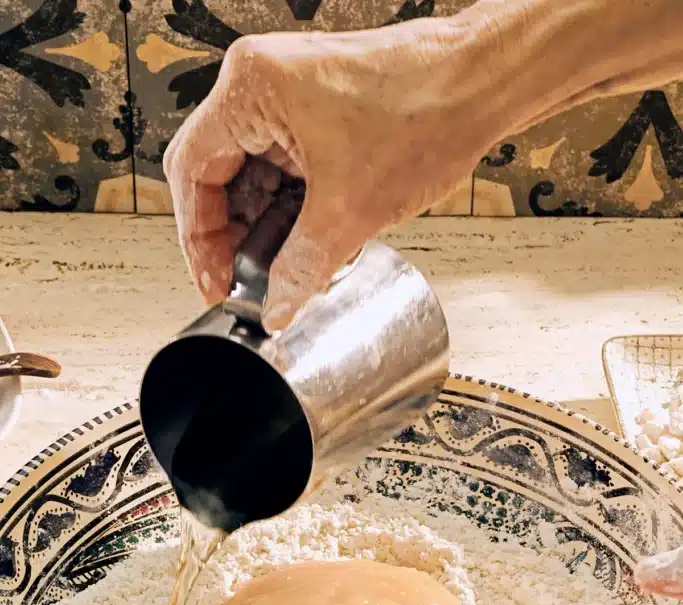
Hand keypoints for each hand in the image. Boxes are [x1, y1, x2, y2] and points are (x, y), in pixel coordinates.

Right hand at [162, 14, 532, 332]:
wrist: (481, 84)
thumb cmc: (426, 113)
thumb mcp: (350, 212)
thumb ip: (302, 268)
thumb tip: (275, 307)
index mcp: (251, 89)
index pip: (192, 172)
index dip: (199, 239)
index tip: (216, 280)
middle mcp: (260, 80)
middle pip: (214, 171)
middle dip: (230, 234)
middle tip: (245, 281)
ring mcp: (286, 89)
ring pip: (248, 170)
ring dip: (260, 221)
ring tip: (281, 264)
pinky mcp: (313, 103)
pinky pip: (279, 160)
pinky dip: (286, 202)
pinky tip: (304, 235)